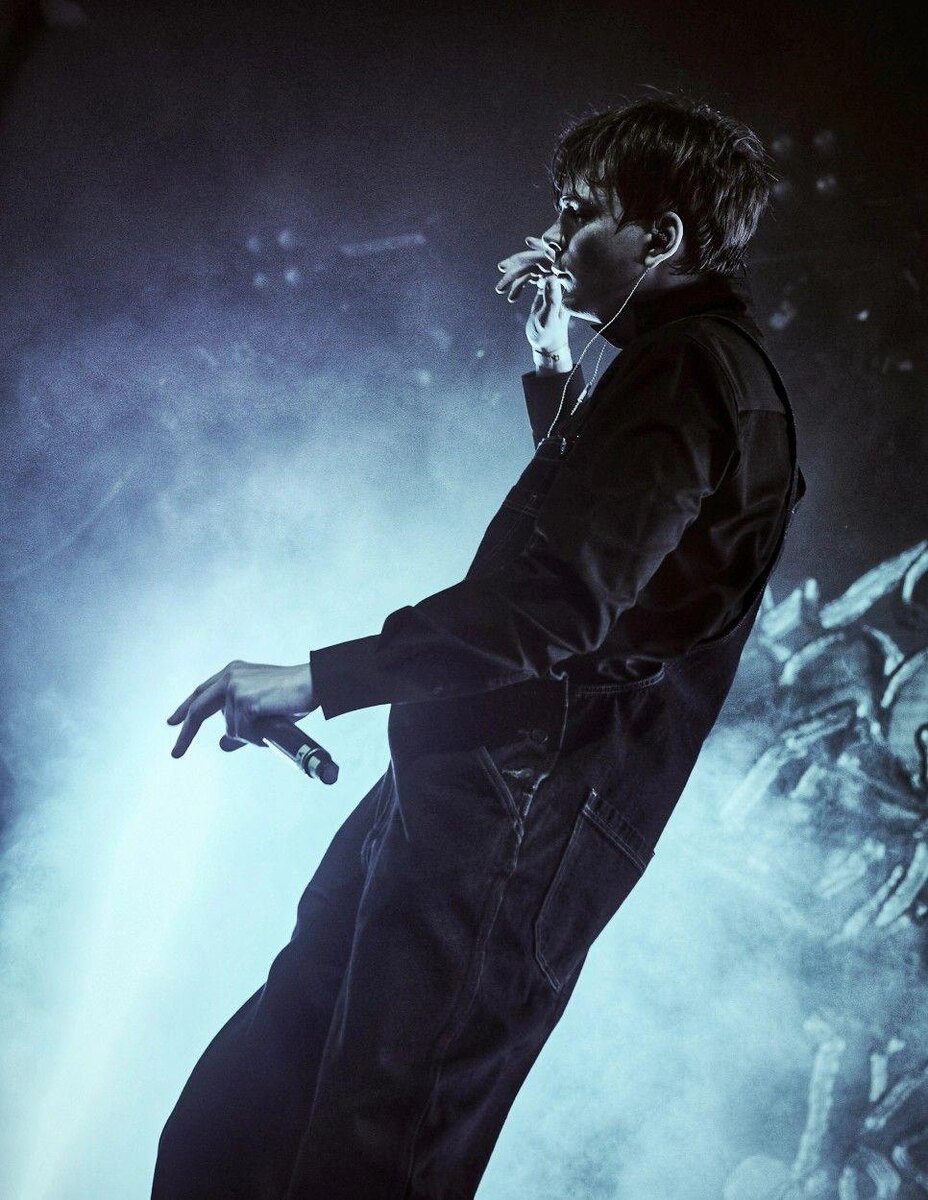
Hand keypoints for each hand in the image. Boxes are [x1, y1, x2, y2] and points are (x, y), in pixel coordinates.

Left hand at [166, 660, 318, 757]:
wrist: (315, 683)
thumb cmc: (293, 696)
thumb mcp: (262, 711)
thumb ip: (241, 725)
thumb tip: (223, 745)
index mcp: (232, 673)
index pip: (201, 693)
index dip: (185, 709)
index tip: (172, 722)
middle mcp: (229, 677)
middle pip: (198, 710)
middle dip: (186, 733)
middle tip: (175, 754)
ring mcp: (235, 688)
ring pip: (231, 729)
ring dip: (251, 736)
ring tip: (273, 724)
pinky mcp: (244, 700)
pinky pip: (243, 732)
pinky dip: (257, 737)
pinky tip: (272, 725)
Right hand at [495, 236, 570, 354]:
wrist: (547, 345)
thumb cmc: (550, 334)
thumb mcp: (548, 318)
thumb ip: (551, 298)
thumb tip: (550, 277)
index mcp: (563, 283)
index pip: (552, 259)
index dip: (541, 248)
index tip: (527, 241)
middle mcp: (558, 280)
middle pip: (538, 262)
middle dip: (519, 263)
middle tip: (501, 267)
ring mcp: (550, 283)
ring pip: (530, 270)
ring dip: (514, 277)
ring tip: (499, 288)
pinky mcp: (543, 287)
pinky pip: (528, 278)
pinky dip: (518, 285)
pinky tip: (511, 296)